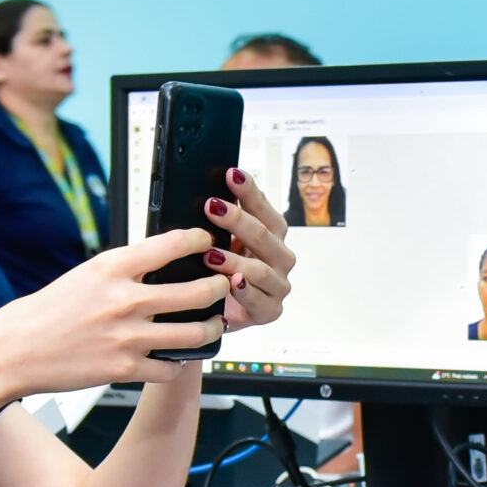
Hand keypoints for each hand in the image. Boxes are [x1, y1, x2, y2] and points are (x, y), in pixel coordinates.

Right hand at [0, 230, 229, 399]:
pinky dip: (179, 364)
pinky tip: (178, 358)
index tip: (208, 242)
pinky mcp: (124, 369)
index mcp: (111, 268)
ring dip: (211, 329)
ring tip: (213, 325)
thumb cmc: (46, 313)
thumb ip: (122, 271)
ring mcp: (127, 337)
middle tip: (224, 286)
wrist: (12, 351)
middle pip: (197, 291)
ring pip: (195, 333)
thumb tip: (159, 263)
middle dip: (219, 288)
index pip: (171, 244)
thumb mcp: (84, 276)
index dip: (199, 241)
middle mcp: (123, 299)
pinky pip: (171, 368)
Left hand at [203, 167, 293, 333]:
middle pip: (264, 234)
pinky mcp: (270, 310)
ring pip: (260, 269)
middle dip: (237, 219)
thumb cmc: (219, 273)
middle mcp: (279, 257)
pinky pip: (259, 300)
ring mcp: (277, 284)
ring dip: (234, 260)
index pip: (264, 208)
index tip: (231, 174)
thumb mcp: (220, 241)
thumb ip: (221, 220)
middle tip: (211, 207)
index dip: (248, 191)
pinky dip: (244, 291)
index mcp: (270, 235)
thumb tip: (208, 190)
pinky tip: (231, 283)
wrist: (218, 312)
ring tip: (210, 254)